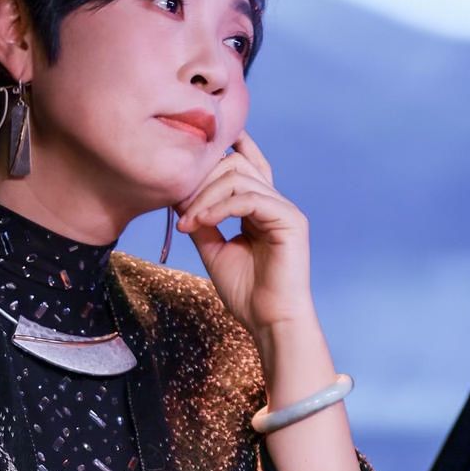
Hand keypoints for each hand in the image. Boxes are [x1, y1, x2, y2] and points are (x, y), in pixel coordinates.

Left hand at [174, 131, 312, 340]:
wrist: (268, 321)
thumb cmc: (246, 292)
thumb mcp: (213, 248)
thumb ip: (202, 220)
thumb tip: (179, 195)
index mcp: (260, 207)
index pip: (244, 163)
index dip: (221, 150)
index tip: (186, 159)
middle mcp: (275, 202)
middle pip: (236, 163)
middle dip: (201, 180)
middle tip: (179, 209)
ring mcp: (284, 209)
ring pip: (239, 178)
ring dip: (205, 196)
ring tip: (187, 222)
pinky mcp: (290, 220)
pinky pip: (250, 198)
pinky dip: (220, 207)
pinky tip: (201, 222)